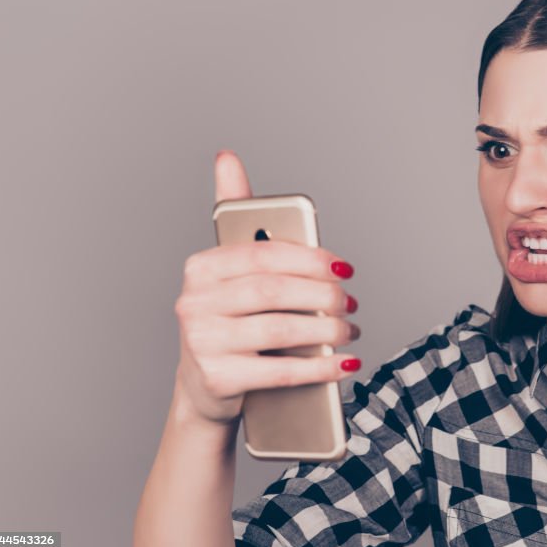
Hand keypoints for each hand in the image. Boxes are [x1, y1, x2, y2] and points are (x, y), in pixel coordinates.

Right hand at [172, 150, 361, 425]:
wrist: (206, 389)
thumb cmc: (230, 320)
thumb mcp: (232, 273)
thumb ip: (238, 218)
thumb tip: (227, 157)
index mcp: (201, 268)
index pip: (264, 255)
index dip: (310, 259)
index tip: (345, 267)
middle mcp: (194, 303)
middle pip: (274, 292)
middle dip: (323, 295)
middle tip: (352, 303)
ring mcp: (202, 343)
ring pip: (280, 329)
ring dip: (327, 331)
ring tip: (351, 331)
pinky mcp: (217, 379)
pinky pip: (280, 371)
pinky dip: (319, 368)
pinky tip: (344, 364)